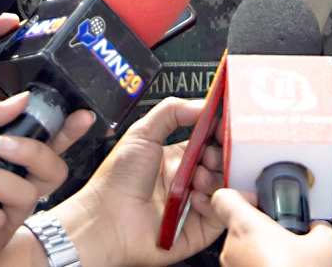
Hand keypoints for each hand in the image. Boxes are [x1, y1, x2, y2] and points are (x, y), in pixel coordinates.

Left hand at [54, 98, 226, 265]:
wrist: (106, 218)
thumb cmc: (117, 180)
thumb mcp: (142, 133)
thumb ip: (171, 112)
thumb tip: (203, 104)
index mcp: (179, 158)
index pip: (210, 141)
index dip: (219, 133)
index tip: (223, 127)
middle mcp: (189, 181)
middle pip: (221, 163)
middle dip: (221, 154)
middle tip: (210, 154)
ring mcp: (195, 204)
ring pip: (225, 186)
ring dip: (215, 177)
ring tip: (198, 176)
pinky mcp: (198, 228)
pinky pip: (220, 213)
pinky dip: (214, 202)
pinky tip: (196, 197)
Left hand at [208, 187, 331, 266]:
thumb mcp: (327, 245)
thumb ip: (319, 227)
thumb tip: (319, 229)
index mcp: (246, 228)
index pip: (224, 197)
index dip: (240, 195)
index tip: (259, 199)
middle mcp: (231, 250)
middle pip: (240, 228)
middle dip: (263, 232)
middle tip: (287, 238)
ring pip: (244, 253)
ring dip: (263, 254)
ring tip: (289, 263)